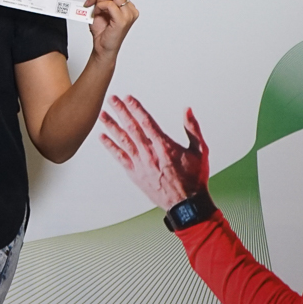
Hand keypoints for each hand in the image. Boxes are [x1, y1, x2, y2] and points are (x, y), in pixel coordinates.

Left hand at [83, 0, 138, 55]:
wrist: (102, 48)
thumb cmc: (102, 32)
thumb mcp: (99, 11)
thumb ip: (99, 0)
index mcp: (126, 6)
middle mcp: (130, 10)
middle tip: (88, 0)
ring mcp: (128, 15)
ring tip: (92, 7)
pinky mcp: (123, 20)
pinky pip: (110, 4)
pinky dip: (100, 6)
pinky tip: (96, 12)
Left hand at [97, 95, 208, 210]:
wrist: (186, 205)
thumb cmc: (194, 179)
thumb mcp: (200, 151)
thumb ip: (192, 129)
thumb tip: (187, 110)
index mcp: (165, 146)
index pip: (147, 122)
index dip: (136, 108)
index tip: (128, 98)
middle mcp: (150, 154)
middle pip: (132, 128)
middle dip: (121, 112)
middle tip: (111, 99)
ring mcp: (141, 164)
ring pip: (123, 141)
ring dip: (112, 126)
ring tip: (102, 114)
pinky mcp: (135, 174)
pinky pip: (120, 157)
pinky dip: (110, 146)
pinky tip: (102, 137)